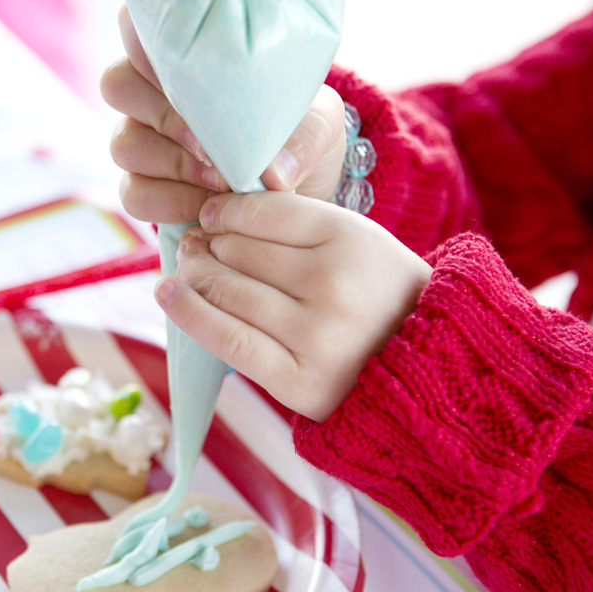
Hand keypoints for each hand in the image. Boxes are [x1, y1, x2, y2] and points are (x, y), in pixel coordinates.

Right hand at [102, 6, 346, 225]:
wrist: (298, 196)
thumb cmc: (299, 141)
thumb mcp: (320, 126)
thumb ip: (303, 133)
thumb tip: (274, 171)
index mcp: (185, 57)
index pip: (137, 23)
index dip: (143, 36)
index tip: (182, 59)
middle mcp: (151, 93)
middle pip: (117, 84)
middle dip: (165, 114)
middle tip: (211, 141)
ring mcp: (141, 141)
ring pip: (123, 143)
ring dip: (172, 162)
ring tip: (222, 180)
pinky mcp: (142, 188)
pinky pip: (134, 193)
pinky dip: (170, 202)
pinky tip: (208, 205)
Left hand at [155, 190, 431, 421]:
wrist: (425, 368)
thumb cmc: (377, 295)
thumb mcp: (356, 240)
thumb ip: (295, 224)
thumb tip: (209, 220)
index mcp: (352, 239)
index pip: (264, 211)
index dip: (226, 210)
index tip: (211, 215)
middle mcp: (333, 284)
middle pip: (239, 250)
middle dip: (207, 245)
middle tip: (195, 246)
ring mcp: (315, 335)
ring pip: (227, 291)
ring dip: (194, 275)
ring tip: (187, 269)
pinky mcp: (298, 381)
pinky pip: (227, 339)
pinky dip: (189, 313)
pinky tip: (167, 294)